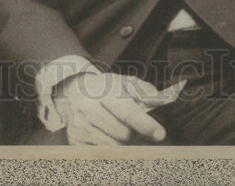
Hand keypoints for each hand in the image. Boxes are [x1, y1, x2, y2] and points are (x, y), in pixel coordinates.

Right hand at [52, 72, 166, 144]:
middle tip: (130, 125)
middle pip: (123, 134)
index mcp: (103, 91)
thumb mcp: (124, 82)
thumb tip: (158, 99)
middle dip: (133, 132)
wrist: (75, 92)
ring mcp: (80, 125)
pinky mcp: (75, 140)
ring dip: (122, 141)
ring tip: (118, 128)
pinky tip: (106, 134)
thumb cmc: (106, 88)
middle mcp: (88, 108)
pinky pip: (101, 153)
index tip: (160, 134)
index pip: (127, 112)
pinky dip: (109, 147)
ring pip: (113, 145)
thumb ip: (143, 89)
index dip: (145, 124)